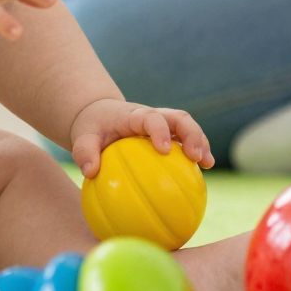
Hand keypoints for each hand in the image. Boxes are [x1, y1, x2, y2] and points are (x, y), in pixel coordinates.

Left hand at [67, 97, 213, 178]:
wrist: (101, 116)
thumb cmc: (92, 128)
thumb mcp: (82, 137)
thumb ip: (84, 152)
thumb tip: (91, 172)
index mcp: (134, 115)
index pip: (150, 118)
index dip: (159, 131)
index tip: (164, 150)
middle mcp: (154, 116)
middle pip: (179, 118)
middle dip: (191, 134)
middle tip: (196, 156)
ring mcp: (164, 124)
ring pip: (188, 127)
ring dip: (201, 142)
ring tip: (208, 164)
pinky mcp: (170, 134)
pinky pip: (186, 142)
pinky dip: (197, 154)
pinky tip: (203, 175)